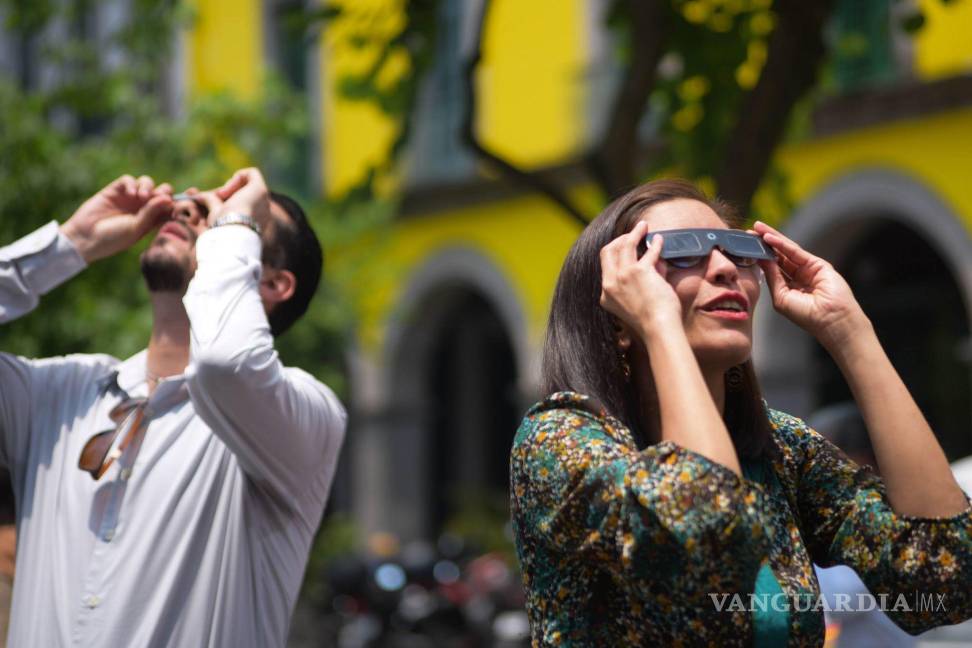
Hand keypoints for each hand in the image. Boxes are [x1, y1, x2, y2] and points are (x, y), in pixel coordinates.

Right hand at [61, 175, 172, 262]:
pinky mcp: (116, 190)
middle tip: (161, 197)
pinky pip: (128, 180)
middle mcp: (143, 207)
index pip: (171, 207)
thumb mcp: (136, 228)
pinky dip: (132, 183)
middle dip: (165, 191)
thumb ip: (151, 213)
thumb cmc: (114, 238)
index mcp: (153, 220)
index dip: (180, 202)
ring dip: (148, 187)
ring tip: (142, 197)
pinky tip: (130, 194)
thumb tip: (168, 198)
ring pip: (147, 183)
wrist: (87, 237)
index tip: (190, 198)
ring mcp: (130, 198)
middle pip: (161, 192)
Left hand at [212, 167, 270, 229]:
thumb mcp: (215, 215)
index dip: (229, 197)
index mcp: (254, 219)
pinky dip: (238, 175)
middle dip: (231, 190)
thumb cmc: (224, 229)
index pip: (244, 201)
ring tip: (222, 194)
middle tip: (219, 197)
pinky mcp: (261, 189)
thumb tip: (196, 196)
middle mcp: (262, 210)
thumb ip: (210, 203)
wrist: (233, 233)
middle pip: (247, 191)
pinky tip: (228, 188)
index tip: (218, 204)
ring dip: (233, 184)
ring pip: (249, 182)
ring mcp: (264, 200)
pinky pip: (252, 173)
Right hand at [599, 221, 681, 338]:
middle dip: (619, 239)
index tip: (626, 247)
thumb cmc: (651, 320)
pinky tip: (659, 239)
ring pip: (624, 244)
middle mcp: (610, 283)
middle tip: (632, 234)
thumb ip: (641, 280)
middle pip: (607, 251)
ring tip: (643, 226)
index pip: (606, 266)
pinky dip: (655, 243)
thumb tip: (654, 259)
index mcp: (606, 295)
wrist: (657, 329)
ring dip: (634, 232)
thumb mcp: (636, 300)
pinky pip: (648, 250)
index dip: (616, 254)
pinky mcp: (639, 271)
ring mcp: (622, 276)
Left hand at [753, 220, 867, 348]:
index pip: (771, 268)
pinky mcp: (817, 264)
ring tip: (757, 228)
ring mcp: (808, 269)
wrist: (830, 319)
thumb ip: (772, 277)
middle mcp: (797, 277)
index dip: (758, 257)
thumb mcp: (781, 296)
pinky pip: (796, 251)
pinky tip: (769, 238)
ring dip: (772, 239)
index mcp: (787, 288)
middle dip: (763, 244)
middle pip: (778, 256)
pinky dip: (782, 244)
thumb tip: (761, 260)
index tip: (745, 247)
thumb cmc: (806, 315)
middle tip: (749, 232)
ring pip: (786, 251)